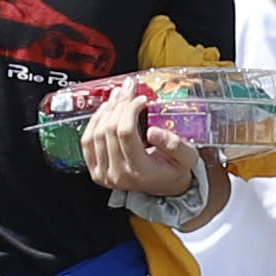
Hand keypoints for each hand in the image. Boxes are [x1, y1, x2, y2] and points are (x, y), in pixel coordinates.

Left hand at [74, 82, 196, 198]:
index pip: (126, 133)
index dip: (130, 110)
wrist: (164, 185)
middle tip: (128, 91)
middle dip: (118, 105)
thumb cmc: (175, 170)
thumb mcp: (188, 158)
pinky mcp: (95, 170)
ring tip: (117, 97)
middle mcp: (118, 174)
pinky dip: (94, 122)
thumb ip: (175, 145)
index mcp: (140, 171)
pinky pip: (87, 142)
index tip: (141, 99)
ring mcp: (103, 174)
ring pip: (95, 134)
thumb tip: (153, 131)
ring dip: (106, 111)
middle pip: (109, 131)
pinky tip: (105, 110)